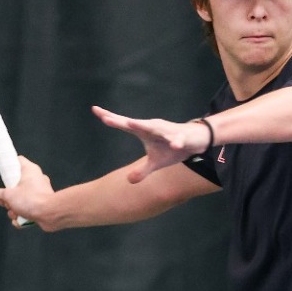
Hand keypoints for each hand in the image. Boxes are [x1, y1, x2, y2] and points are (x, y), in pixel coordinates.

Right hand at [0, 156, 56, 229]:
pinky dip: (22, 216)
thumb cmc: (32, 200)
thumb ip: (0, 193)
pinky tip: (21, 220)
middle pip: (16, 184)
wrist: (50, 214)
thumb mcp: (8, 195)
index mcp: (30, 170)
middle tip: (8, 201)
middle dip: (9, 198)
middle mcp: (36, 179)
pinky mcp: (42, 205)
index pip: (17, 160)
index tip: (3, 173)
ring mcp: (40, 192)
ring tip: (16, 213)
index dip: (9, 165)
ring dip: (14, 209)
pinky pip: (28, 209)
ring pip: (21, 199)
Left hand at [92, 106, 210, 181]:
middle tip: (105, 118)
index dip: (110, 117)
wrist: (197, 140)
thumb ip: (142, 171)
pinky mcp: (182, 137)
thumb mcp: (156, 163)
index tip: (94, 109)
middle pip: (135, 124)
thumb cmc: (172, 147)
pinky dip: (176, 142)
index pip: (124, 124)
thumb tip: (129, 181)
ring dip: (143, 125)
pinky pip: (178, 140)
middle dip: (121, 121)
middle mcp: (154, 128)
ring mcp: (168, 131)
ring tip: (130, 123)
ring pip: (154, 128)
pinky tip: (175, 145)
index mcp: (144, 131)